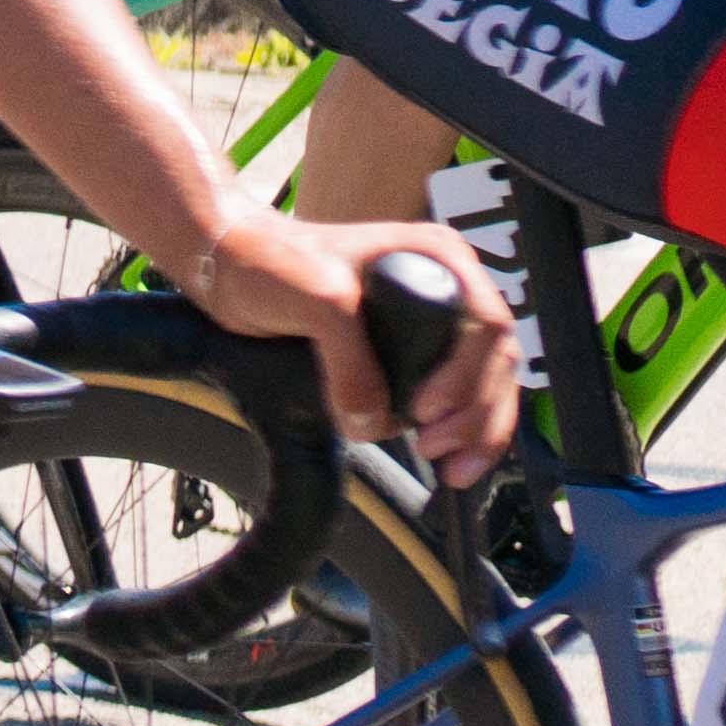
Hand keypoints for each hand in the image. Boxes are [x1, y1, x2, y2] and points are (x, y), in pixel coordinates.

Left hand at [186, 195, 512, 483]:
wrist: (229, 266)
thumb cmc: (267, 263)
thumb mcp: (313, 297)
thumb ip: (348, 355)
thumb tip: (376, 421)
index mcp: (439, 257)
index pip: (485, 325)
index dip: (467, 376)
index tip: (425, 411)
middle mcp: (448, 283)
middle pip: (496, 359)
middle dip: (478, 413)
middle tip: (434, 449)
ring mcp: (435, 316)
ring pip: (486, 380)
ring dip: (478, 429)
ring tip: (449, 468)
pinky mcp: (413, 345)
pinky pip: (458, 390)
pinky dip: (462, 427)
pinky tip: (451, 461)